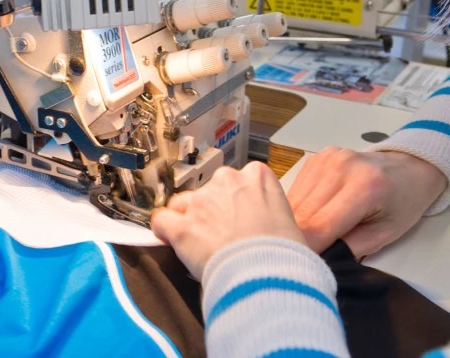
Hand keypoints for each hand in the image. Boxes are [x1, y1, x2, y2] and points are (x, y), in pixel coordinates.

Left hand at [151, 162, 305, 278]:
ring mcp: (202, 202)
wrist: (270, 274)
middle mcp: (227, 180)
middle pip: (209, 191)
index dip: (235, 202)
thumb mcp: (287, 220)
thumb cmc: (285, 254)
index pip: (237, 181)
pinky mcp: (183, 226)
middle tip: (222, 236)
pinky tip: (169, 239)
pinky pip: (161, 221)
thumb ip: (267, 211)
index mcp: (257, 176)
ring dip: (188, 220)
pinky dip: (163, 230)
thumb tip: (259, 224)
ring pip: (183, 204)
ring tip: (200, 244)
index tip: (238, 219)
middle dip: (211, 211)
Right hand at [286, 147, 447, 257]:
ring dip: (296, 223)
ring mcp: (326, 159)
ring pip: (294, 202)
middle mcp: (341, 167)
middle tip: (301, 257)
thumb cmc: (402, 202)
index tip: (300, 267)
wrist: (408, 168)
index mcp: (365, 186)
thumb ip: (350, 249)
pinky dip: (299, 209)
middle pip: (303, 214)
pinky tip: (313, 215)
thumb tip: (318, 260)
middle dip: (299, 238)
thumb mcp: (385, 234)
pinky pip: (296, 191)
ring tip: (309, 236)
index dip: (307, 249)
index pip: (321, 226)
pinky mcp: (315, 159)